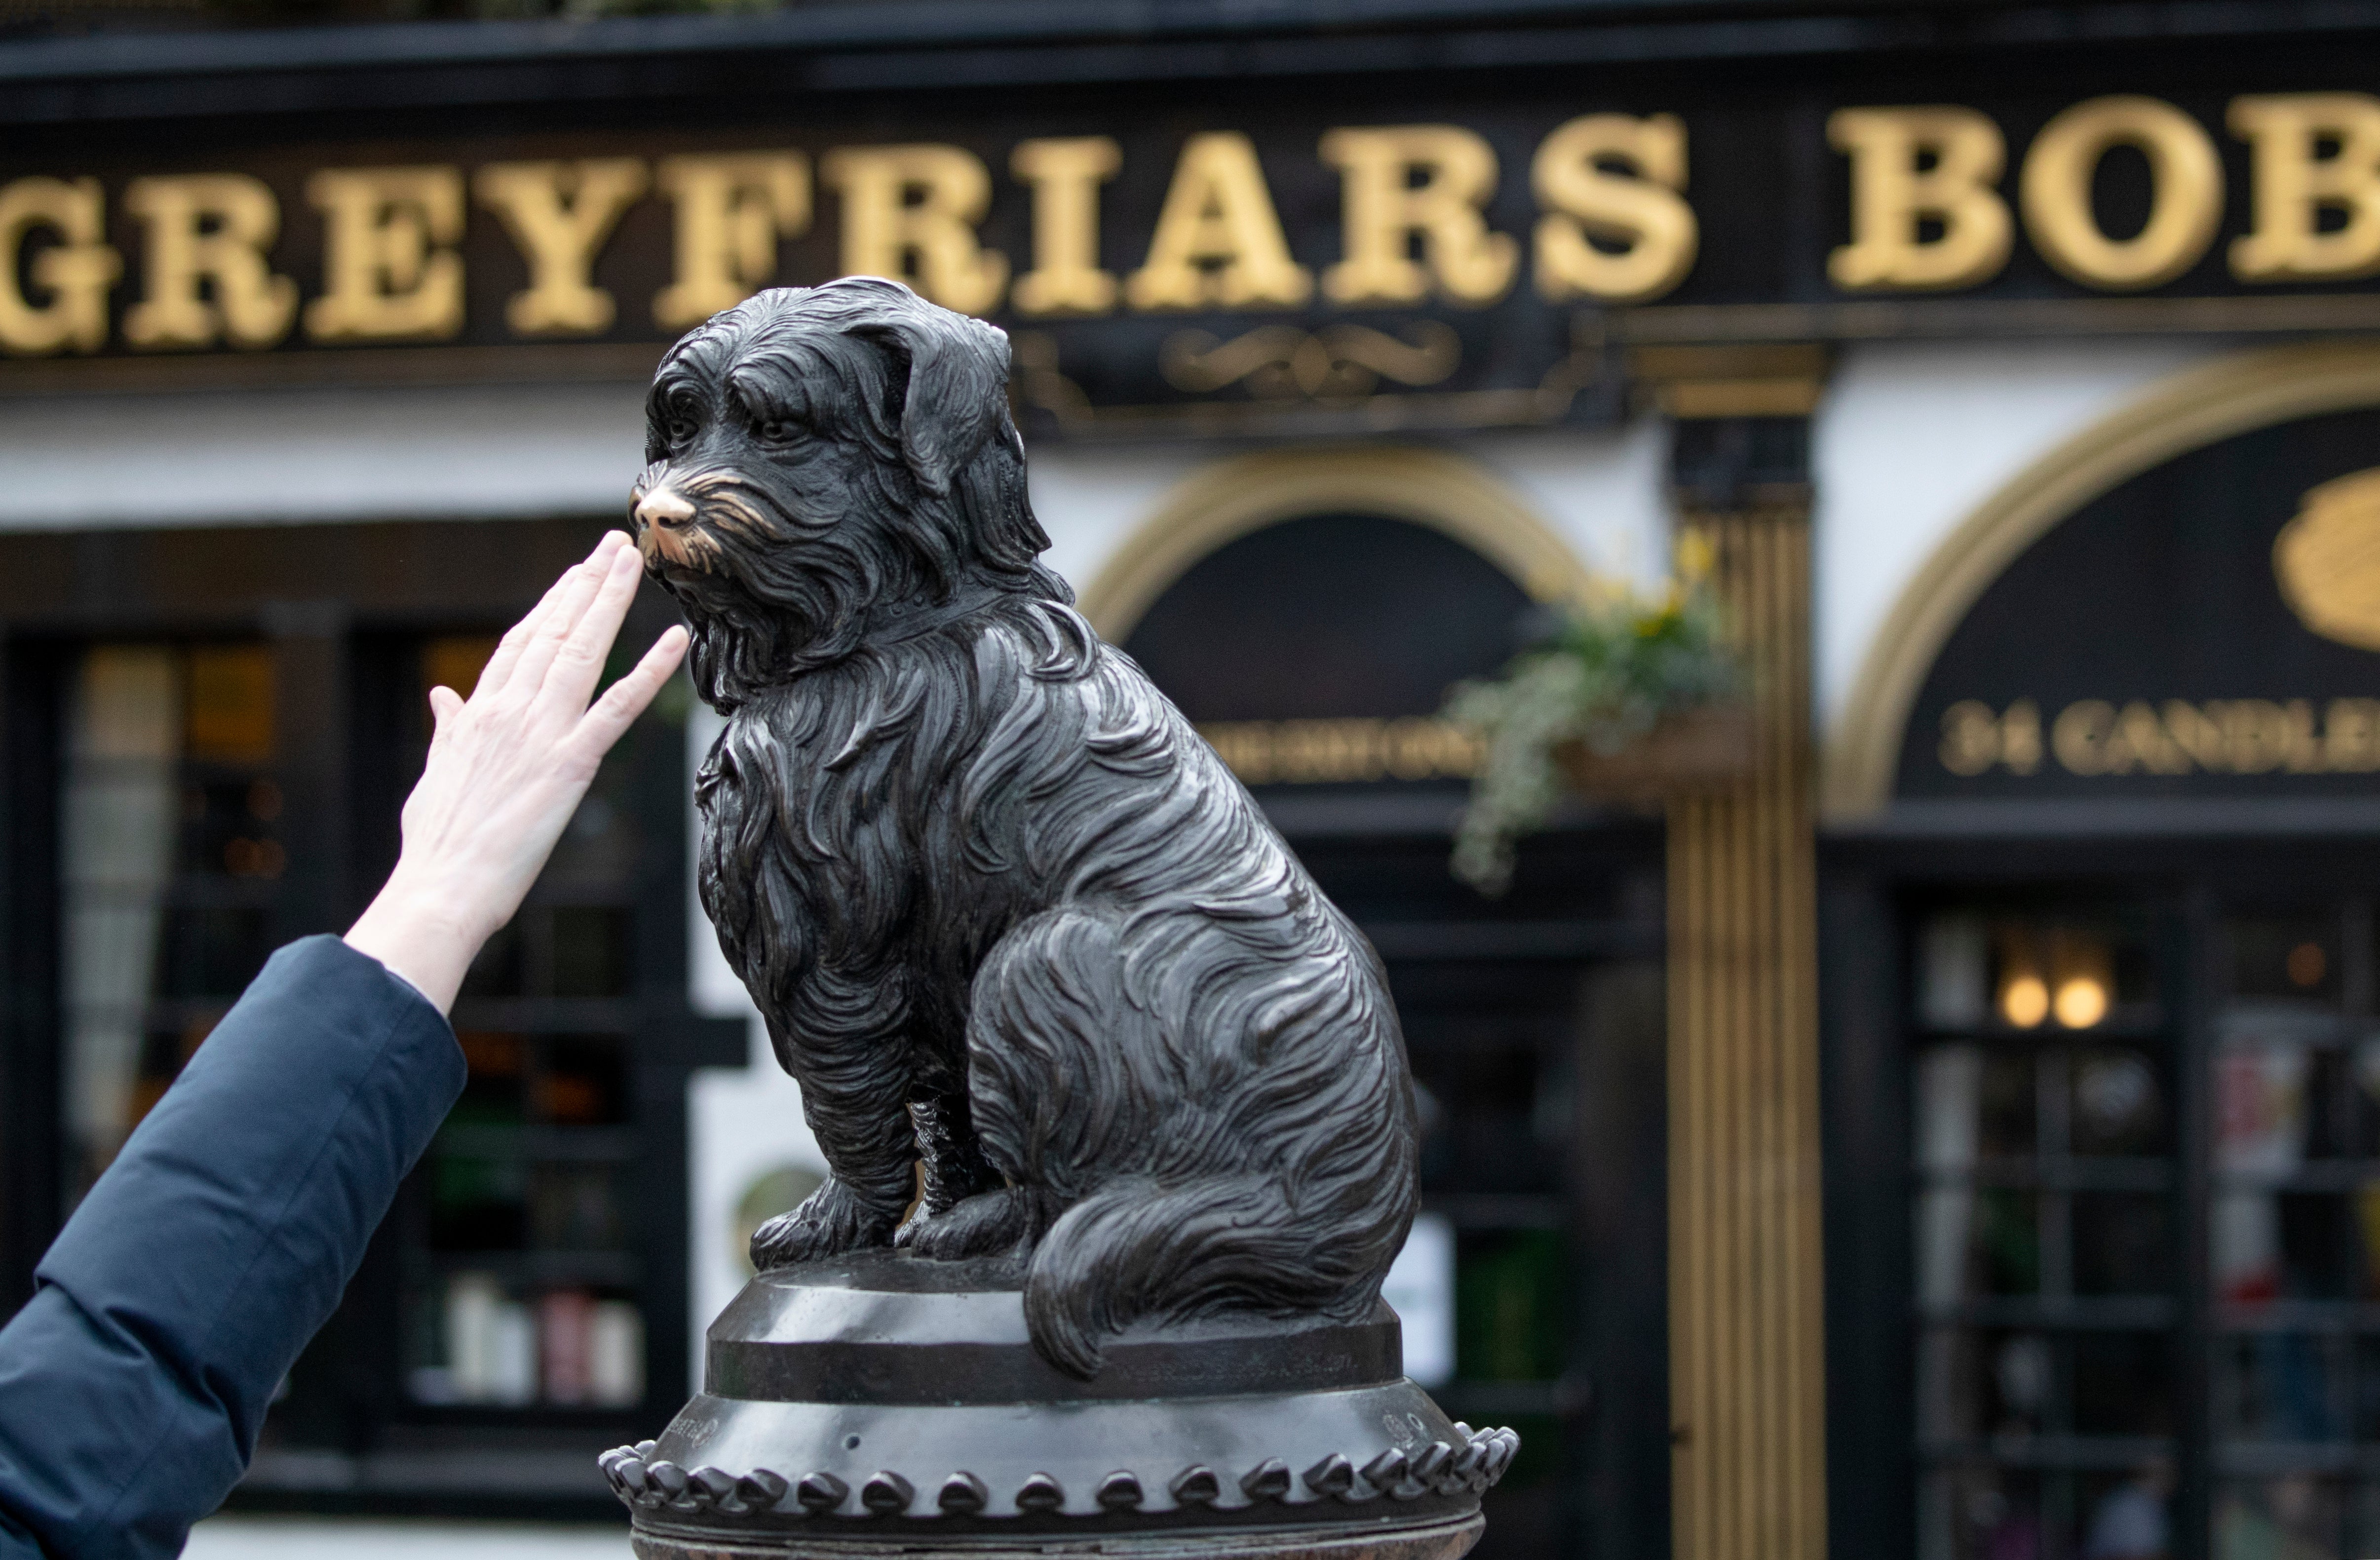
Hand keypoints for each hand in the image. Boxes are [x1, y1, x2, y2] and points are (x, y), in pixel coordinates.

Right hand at [345, 532, 689, 1012]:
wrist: (442, 885)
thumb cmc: (437, 842)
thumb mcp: (436, 773)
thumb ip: (448, 729)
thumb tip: (442, 696)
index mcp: (478, 712)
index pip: (519, 643)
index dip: (551, 605)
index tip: (574, 576)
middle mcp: (509, 710)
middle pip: (553, 631)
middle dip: (585, 584)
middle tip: (613, 546)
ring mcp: (541, 732)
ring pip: (582, 651)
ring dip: (610, 602)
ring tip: (632, 563)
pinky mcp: (571, 763)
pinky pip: (618, 708)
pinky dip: (649, 670)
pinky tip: (675, 639)